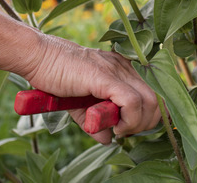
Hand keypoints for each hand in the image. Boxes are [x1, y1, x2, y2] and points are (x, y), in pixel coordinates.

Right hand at [23, 34, 159, 143]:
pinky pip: (132, 101)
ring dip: (138, 123)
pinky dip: (129, 120)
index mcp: (123, 69)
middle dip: (147, 123)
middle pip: (158, 99)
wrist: (39, 58)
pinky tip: (115, 126)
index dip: (149, 115)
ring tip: (119, 129)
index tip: (130, 127)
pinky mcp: (105, 76)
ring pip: (150, 100)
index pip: (154, 93)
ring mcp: (117, 70)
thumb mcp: (80, 105)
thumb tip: (108, 139)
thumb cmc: (56, 77)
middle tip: (124, 131)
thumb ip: (96, 121)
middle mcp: (125, 66)